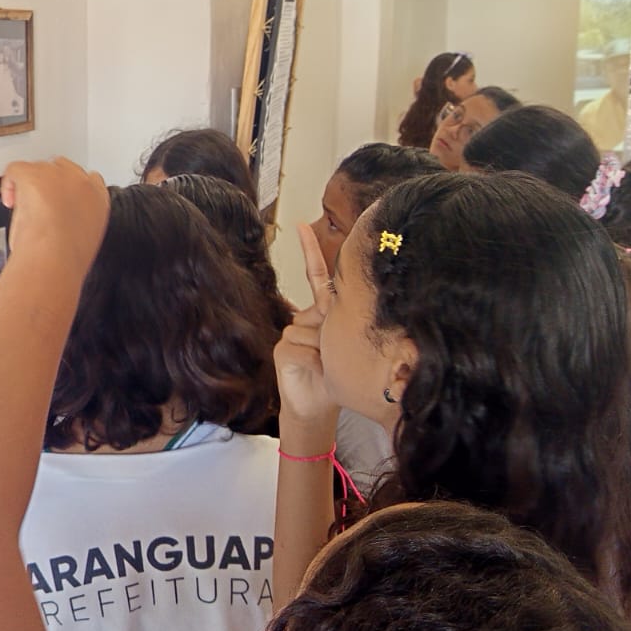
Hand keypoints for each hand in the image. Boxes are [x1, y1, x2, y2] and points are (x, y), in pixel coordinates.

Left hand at [0, 158, 108, 272]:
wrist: (55, 258)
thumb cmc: (67, 257)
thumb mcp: (87, 237)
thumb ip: (79, 219)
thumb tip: (63, 222)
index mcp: (98, 197)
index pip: (89, 178)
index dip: (70, 188)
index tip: (60, 200)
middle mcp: (80, 181)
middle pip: (61, 169)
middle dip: (49, 185)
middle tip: (38, 207)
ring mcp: (57, 175)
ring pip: (39, 169)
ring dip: (31, 186)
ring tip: (25, 209)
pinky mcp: (33, 174)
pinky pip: (16, 169)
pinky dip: (9, 183)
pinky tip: (10, 201)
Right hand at [274, 224, 337, 431]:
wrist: (317, 405)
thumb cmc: (338, 376)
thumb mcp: (348, 346)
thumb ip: (343, 325)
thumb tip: (339, 317)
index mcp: (325, 313)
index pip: (316, 277)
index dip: (310, 251)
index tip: (302, 225)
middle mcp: (305, 319)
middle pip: (320, 310)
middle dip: (330, 329)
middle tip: (334, 355)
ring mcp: (291, 332)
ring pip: (309, 329)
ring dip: (322, 350)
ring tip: (325, 367)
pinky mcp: (282, 347)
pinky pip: (298, 345)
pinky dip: (310, 360)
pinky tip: (313, 370)